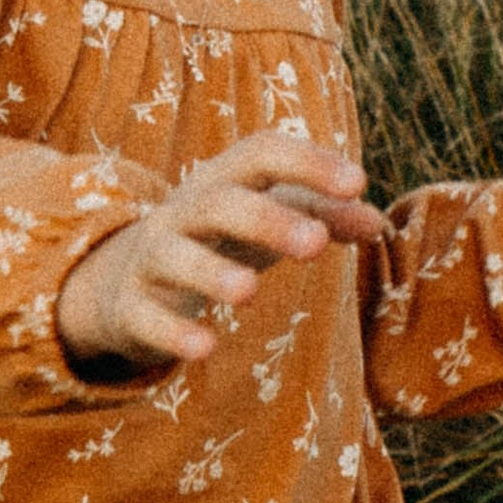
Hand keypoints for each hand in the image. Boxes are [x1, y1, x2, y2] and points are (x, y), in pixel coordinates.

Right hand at [58, 133, 383, 371]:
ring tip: (248, 292)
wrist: (126, 280)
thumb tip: (377, 222)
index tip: (357, 182)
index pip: (261, 153)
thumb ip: (324, 217)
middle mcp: (184, 211)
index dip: (307, 162)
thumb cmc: (221, 239)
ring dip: (210, 272)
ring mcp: (153, 258)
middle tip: (314, 245)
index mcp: (225, 180)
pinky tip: (204, 348)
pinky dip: (172, 331)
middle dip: (264, 220)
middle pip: (218, 202)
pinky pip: (146, 316)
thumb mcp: (271, 220)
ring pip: (174, 256)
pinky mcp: (132, 307)